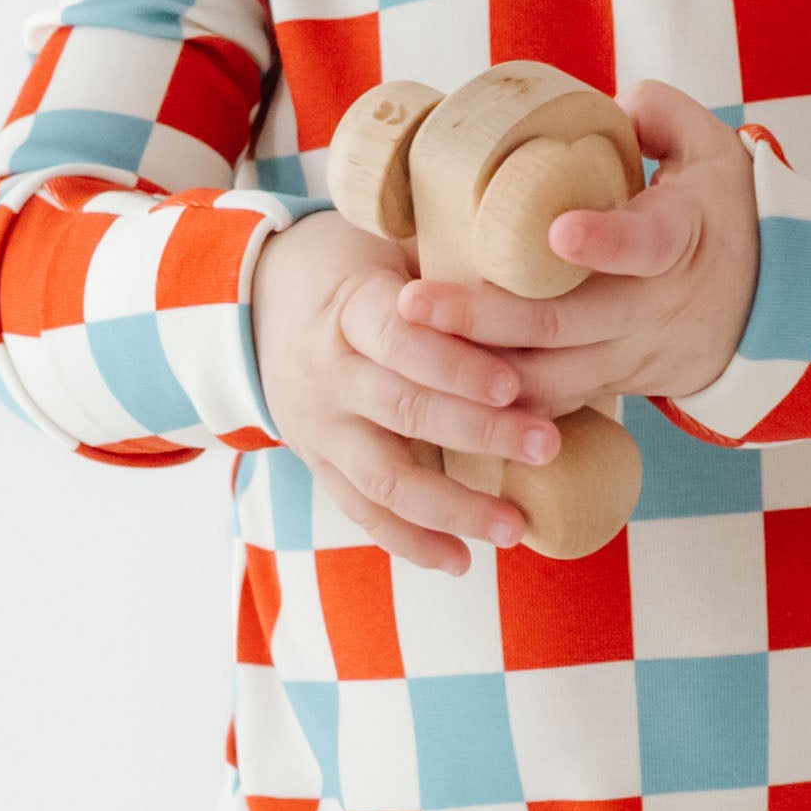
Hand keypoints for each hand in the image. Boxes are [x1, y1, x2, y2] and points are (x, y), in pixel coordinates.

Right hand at [251, 205, 564, 576]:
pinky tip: (461, 562)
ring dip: (452, 506)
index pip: (400, 340)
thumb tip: (538, 277)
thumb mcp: (393, 249)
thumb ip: (449, 274)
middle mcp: (329, 373)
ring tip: (514, 527)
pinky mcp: (319, 464)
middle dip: (479, 432)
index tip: (513, 383)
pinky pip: (363, 512)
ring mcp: (320, 427)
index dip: (455, 364)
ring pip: (384, 476)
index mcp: (350, 308)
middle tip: (546, 445)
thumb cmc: (358, 268)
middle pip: (404, 409)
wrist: (263, 303)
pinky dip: (410, 542)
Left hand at [400, 80, 763, 419]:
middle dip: (484, 317)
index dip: (606, 240)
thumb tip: (606, 104)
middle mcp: (654, 306)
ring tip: (410, 348)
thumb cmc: (725, 213)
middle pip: (564, 323)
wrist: (776, 306)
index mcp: (681, 236)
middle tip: (414, 302)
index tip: (558, 231)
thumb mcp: (713, 149)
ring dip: (478, 370)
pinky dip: (501, 405)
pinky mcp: (617, 385)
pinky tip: (443, 391)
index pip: (647, 244)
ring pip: (551, 378)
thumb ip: (658, 113)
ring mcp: (634, 354)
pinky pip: (554, 403)